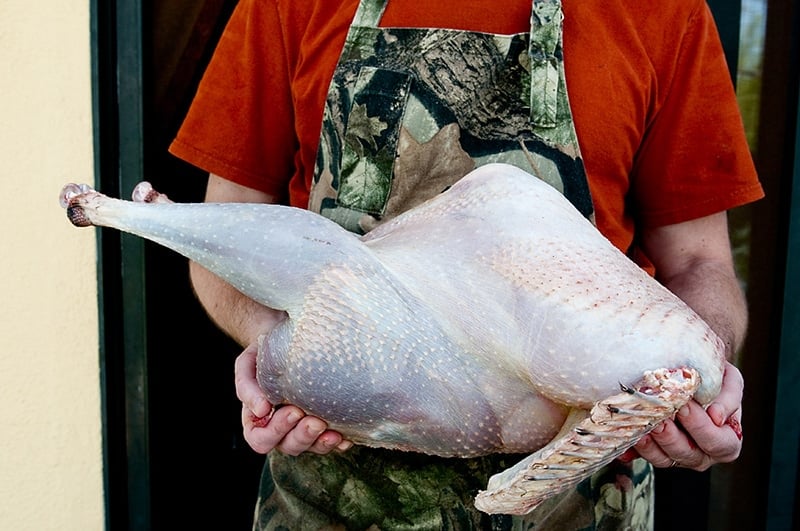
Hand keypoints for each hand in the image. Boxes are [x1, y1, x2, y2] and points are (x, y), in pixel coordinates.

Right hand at [235, 343, 351, 455]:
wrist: (288, 342)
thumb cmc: (264, 354)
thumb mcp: (248, 364)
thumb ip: (247, 386)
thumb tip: (261, 410)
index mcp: (257, 420)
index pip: (261, 440)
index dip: (276, 431)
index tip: (293, 411)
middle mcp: (280, 429)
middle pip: (288, 446)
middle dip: (303, 436)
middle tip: (316, 421)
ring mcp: (302, 430)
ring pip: (311, 447)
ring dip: (322, 443)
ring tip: (334, 433)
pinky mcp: (322, 427)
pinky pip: (331, 442)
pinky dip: (338, 443)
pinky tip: (346, 438)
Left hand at [624, 362, 743, 469]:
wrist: (691, 377)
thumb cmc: (714, 379)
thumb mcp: (729, 381)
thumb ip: (729, 397)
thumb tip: (716, 417)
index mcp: (727, 442)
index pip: (718, 443)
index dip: (701, 426)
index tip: (685, 405)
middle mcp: (702, 454)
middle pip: (687, 454)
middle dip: (671, 436)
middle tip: (660, 418)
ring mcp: (677, 456)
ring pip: (663, 459)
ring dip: (650, 444)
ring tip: (641, 426)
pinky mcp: (655, 453)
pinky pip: (641, 456)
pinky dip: (631, 449)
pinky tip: (623, 440)